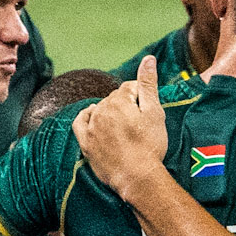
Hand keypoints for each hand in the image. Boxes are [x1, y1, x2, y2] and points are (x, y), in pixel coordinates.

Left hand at [73, 54, 169, 197]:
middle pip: (114, 99)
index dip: (141, 96)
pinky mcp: (85, 143)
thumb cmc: (150, 146)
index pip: (129, 88)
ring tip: (124, 127)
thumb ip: (148, 84)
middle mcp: (101, 110)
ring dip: (110, 112)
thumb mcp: (155, 113)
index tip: (148, 110)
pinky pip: (80, 122)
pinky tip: (94, 118)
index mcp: (119, 101)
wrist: (137, 177)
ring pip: (100, 109)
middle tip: (139, 122)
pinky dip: (86, 117)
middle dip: (126, 105)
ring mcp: (91, 127)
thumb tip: (148, 58)